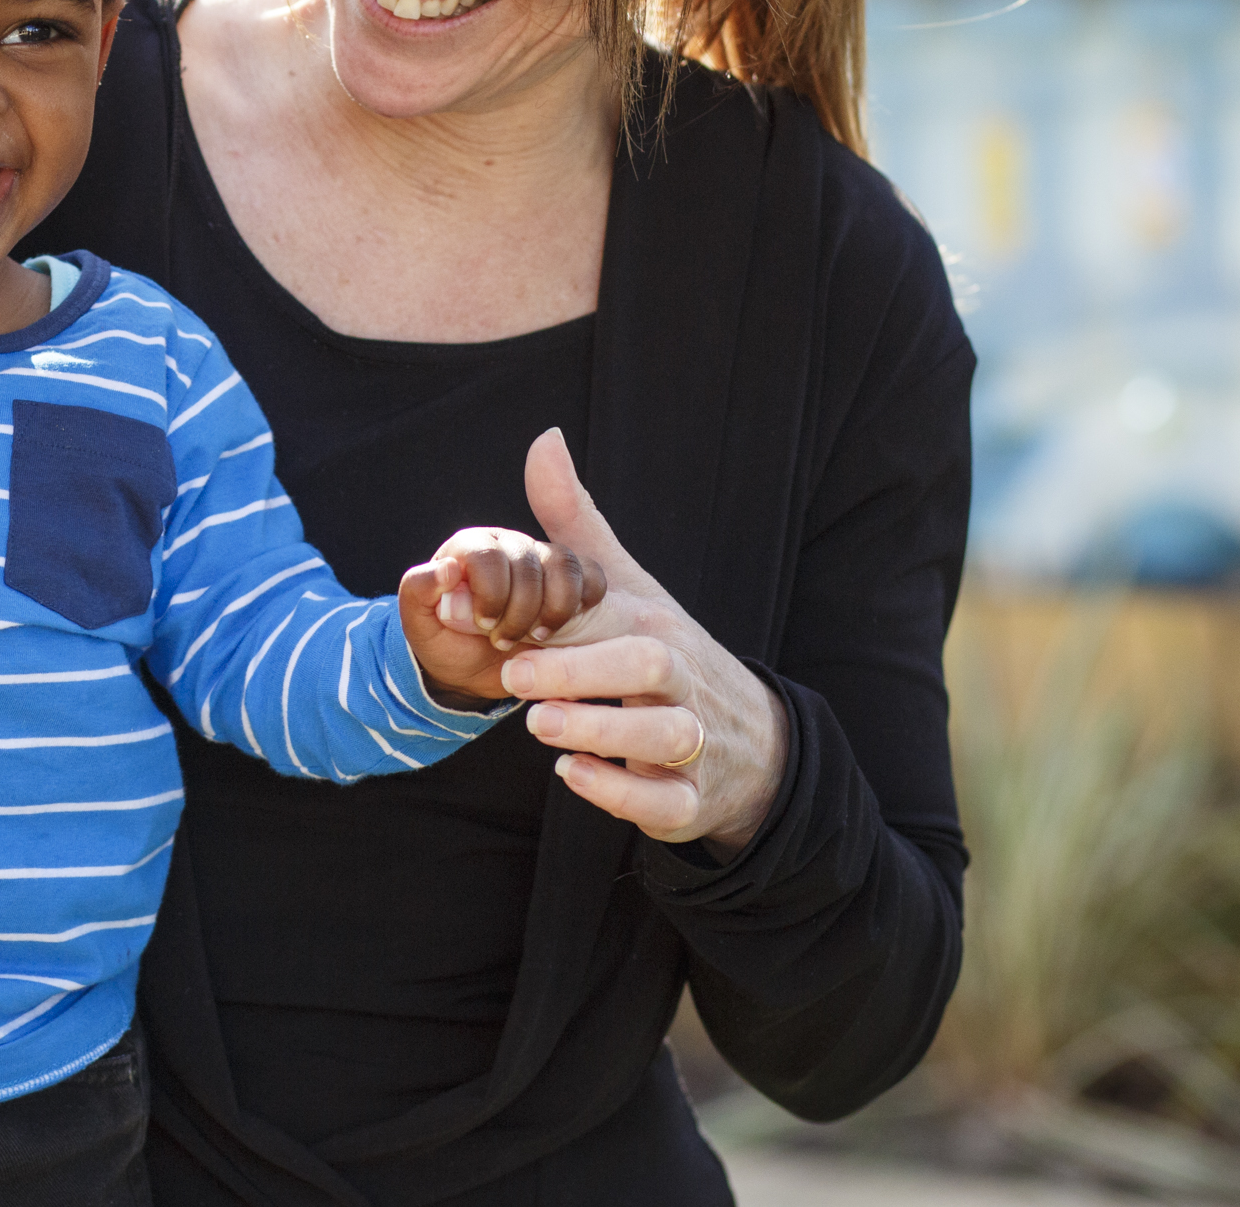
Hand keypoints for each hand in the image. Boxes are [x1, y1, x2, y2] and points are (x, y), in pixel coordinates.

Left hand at [396, 527, 603, 704]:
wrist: (474, 669)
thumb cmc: (445, 642)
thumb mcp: (420, 626)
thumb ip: (419, 592)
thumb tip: (445, 569)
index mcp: (467, 548)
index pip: (487, 554)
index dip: (491, 593)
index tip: (486, 624)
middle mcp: (506, 545)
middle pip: (528, 561)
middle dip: (520, 610)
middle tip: (504, 641)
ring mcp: (541, 559)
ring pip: (563, 564)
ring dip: (554, 609)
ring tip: (537, 638)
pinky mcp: (571, 578)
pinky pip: (591, 575)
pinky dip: (583, 602)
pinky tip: (563, 627)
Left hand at [493, 427, 790, 855]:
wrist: (749, 742)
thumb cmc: (665, 652)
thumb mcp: (624, 586)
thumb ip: (575, 520)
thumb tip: (544, 438)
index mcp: (656, 628)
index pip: (611, 618)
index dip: (554, 624)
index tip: (490, 624)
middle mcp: (680, 682)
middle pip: (647, 669)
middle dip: (581, 673)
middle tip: (514, 678)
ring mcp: (691, 742)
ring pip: (663, 738)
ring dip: (600, 733)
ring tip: (540, 728)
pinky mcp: (689, 799)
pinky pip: (669, 802)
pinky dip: (623, 793)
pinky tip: (573, 775)